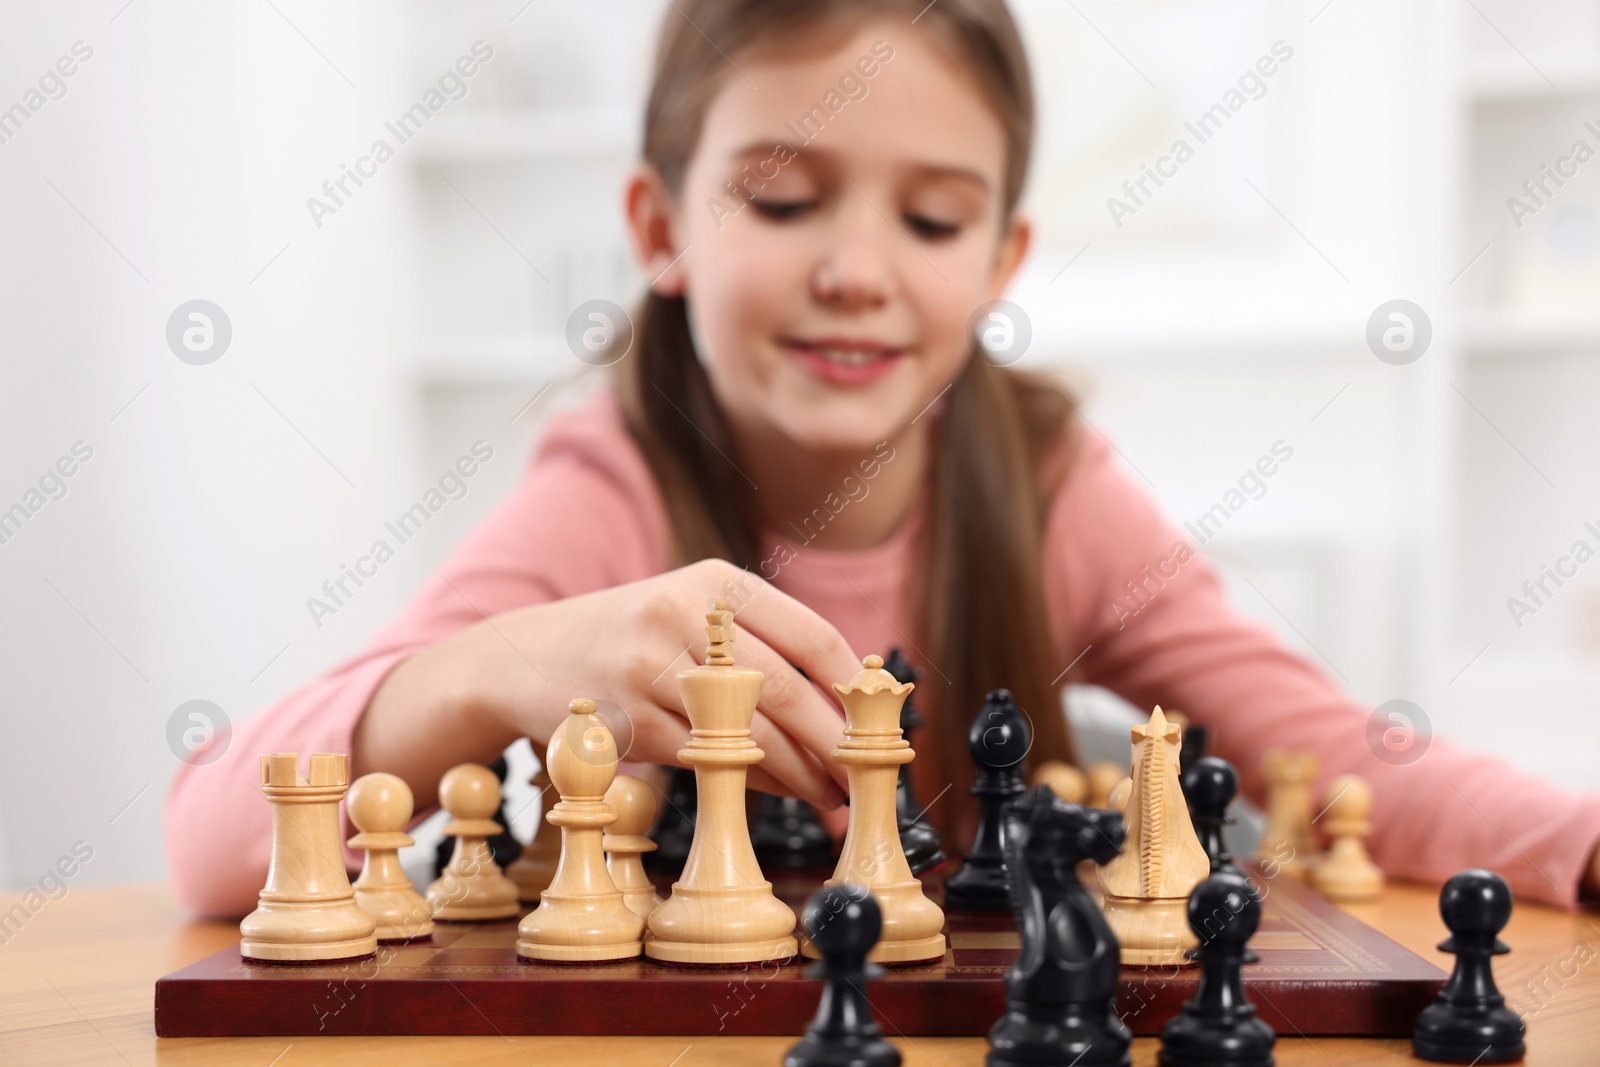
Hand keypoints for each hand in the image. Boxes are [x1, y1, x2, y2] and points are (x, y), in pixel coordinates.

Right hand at [362, 560, 858, 809]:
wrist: (522, 658)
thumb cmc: (628, 639)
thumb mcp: (689, 613)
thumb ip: (760, 644)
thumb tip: (845, 705)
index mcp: (714, 581)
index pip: (811, 634)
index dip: (855, 685)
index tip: (884, 720)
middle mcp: (683, 617)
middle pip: (788, 688)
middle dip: (838, 741)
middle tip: (871, 774)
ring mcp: (651, 670)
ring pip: (751, 733)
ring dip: (802, 772)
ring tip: (834, 795)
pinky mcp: (628, 723)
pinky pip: (709, 761)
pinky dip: (752, 782)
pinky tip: (778, 792)